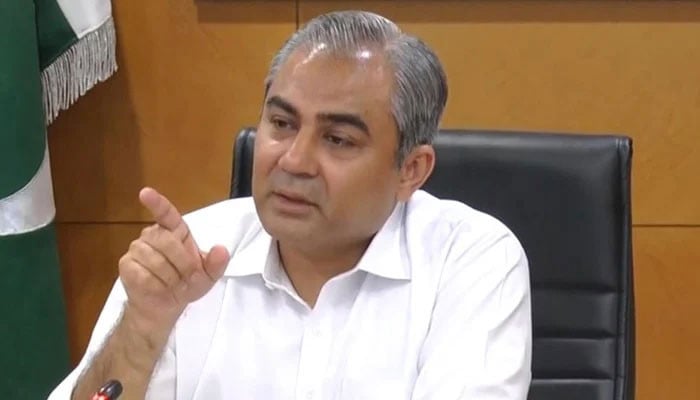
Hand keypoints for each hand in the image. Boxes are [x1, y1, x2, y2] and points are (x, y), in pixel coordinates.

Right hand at [118, 187, 229, 332]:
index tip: (145, 193)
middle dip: (182, 263)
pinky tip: (159, 288)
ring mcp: (136, 249)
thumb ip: (217, 263)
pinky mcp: (126, 265)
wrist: (165, 306)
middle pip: (166, 241)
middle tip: (188, 278)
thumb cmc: (186, 283)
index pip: (166, 213)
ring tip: (173, 284)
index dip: (157, 202)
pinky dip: (156, 286)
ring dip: (169, 278)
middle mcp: (153, 235)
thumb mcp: (208, 276)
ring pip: (154, 260)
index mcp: (174, 231)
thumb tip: (222, 250)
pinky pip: (143, 274)